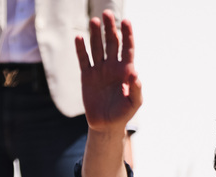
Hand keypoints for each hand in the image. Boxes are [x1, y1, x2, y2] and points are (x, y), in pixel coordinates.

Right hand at [75, 10, 141, 133]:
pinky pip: (84, 59)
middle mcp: (113, 66)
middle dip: (110, 29)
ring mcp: (99, 70)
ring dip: (95, 34)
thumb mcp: (134, 102)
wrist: (107, 125)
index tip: (126, 21)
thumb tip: (135, 73)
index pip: (128, 48)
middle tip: (107, 13)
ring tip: (94, 21)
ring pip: (97, 47)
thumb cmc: (124, 113)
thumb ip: (136, 88)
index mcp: (126, 70)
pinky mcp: (87, 76)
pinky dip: (81, 49)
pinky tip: (79, 37)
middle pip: (111, 43)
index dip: (127, 35)